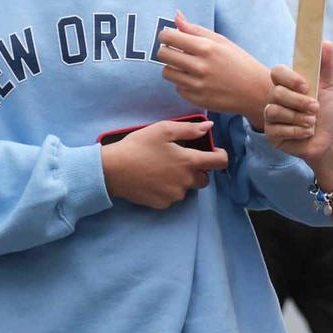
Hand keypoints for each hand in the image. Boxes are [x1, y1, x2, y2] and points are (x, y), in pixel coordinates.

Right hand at [100, 118, 228, 208]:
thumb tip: (209, 127)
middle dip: (198, 169)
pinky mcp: (162, 204)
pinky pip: (172, 196)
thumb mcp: (163, 130)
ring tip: (163, 168)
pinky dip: (168, 188)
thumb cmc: (138, 146)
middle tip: (181, 159)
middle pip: (204, 178)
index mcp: (189, 162)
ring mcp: (174, 195)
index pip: (220, 162)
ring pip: (187, 188)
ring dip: (182, 179)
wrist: (112, 170)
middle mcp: (185, 181)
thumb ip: (189, 129)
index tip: (212, 151)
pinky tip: (155, 179)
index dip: (220, 155)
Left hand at [157, 11, 270, 122]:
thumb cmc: (239, 62)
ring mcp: (198, 85)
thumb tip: (176, 15)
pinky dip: (184, 83)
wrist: (256, 91)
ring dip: (173, 68)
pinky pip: (178, 88)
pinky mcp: (197, 99)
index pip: (169, 37)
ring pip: (167, 73)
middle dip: (165, 50)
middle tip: (175, 51)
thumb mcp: (221, 41)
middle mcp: (200, 66)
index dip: (165, 35)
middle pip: (163, 55)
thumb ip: (195, 29)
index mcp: (207, 48)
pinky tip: (197, 80)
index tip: (169, 37)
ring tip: (187, 67)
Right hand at [262, 42, 332, 174]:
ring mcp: (271, 116)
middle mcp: (276, 98)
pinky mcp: (271, 134)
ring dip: (299, 118)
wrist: (330, 138)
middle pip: (276, 93)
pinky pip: (277, 129)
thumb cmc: (328, 111)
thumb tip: (326, 42)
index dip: (289, 78)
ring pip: (275, 111)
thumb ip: (326, 66)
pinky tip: (307, 132)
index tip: (305, 86)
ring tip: (312, 122)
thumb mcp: (330, 88)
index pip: (277, 72)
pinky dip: (297, 131)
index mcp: (288, 84)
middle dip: (299, 102)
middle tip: (315, 108)